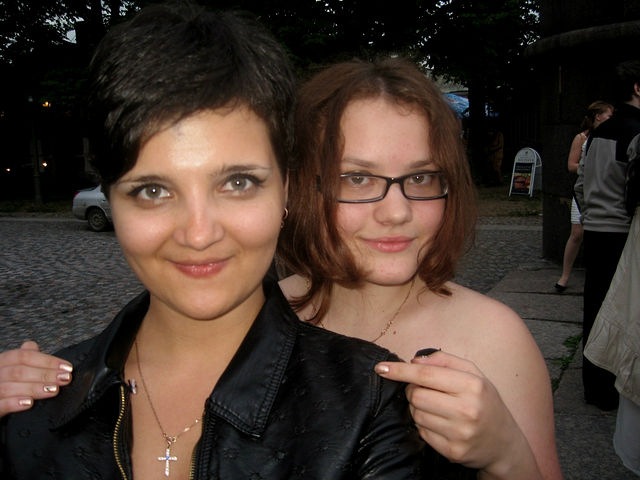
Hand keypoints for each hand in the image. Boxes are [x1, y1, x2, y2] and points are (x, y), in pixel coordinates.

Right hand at [0, 341, 71, 417]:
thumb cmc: (3, 385)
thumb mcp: (11, 369)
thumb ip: (23, 358)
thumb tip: (32, 346)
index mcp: (1, 362)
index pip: (23, 356)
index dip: (46, 361)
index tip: (66, 367)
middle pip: (18, 371)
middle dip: (45, 374)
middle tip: (64, 378)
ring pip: (9, 387)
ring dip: (34, 388)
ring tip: (53, 390)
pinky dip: (14, 403)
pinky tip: (29, 403)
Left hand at [375, 350, 540, 478]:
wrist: (504, 443)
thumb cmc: (485, 402)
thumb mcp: (473, 374)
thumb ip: (444, 360)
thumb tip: (414, 360)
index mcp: (472, 385)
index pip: (425, 374)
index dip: (400, 370)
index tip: (381, 368)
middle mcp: (468, 410)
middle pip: (416, 395)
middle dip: (412, 390)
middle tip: (424, 390)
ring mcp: (460, 433)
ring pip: (416, 414)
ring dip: (418, 408)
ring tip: (436, 407)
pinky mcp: (453, 452)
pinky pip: (422, 433)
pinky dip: (424, 425)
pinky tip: (440, 423)